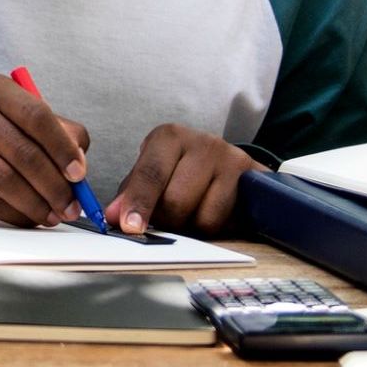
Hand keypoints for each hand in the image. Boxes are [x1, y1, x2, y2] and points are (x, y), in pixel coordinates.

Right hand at [0, 73, 89, 227]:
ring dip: (35, 204)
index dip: (63, 148)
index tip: (80, 174)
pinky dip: (12, 213)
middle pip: (23, 152)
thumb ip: (51, 130)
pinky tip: (27, 218)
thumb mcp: (10, 115)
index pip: (37, 116)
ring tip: (52, 216)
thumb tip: (79, 163)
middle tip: (71, 206)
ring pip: (4, 179)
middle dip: (54, 186)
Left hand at [103, 124, 266, 236]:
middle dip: (168, 220)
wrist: (229, 164)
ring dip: (192, 227)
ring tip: (193, 212)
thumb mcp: (155, 175)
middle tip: (169, 218)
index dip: (139, 202)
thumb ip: (132, 194)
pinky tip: (213, 212)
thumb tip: (114, 216)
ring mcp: (230, 158)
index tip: (129, 226)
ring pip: (202, 218)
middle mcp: (201, 142)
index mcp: (169, 138)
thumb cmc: (182, 171)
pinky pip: (226, 222)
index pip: (151, 174)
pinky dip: (215, 228)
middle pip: (175, 201)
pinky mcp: (252, 177)